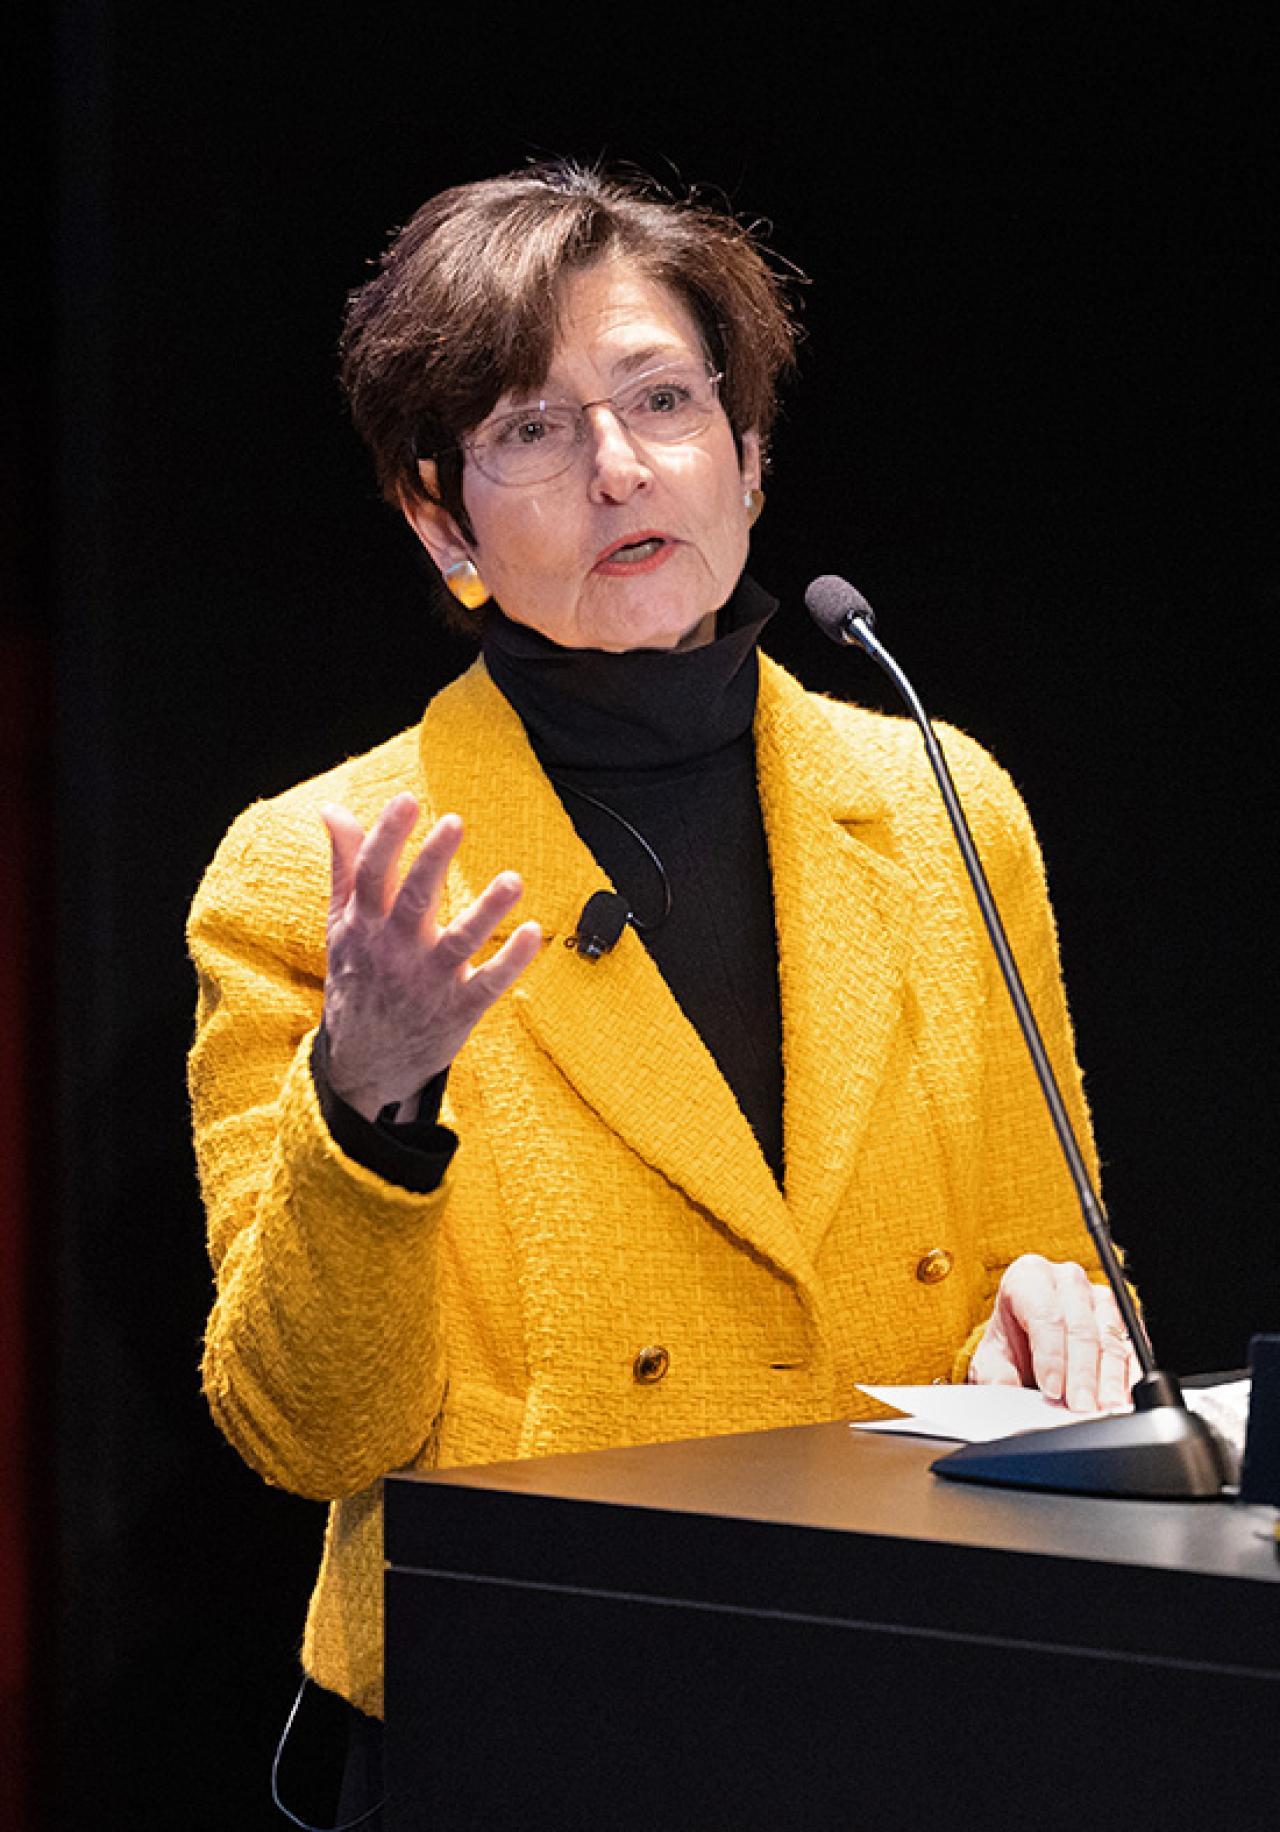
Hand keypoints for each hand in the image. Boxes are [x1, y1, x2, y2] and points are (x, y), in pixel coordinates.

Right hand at [320, 793, 540, 1119]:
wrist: (364, 1063)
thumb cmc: (358, 978)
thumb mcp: (342, 924)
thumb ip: (345, 866)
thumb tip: (332, 809)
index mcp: (365, 924)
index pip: (372, 873)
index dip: (388, 836)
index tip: (406, 801)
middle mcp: (395, 950)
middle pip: (414, 900)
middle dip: (433, 862)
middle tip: (455, 823)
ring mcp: (428, 981)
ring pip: (459, 942)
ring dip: (487, 911)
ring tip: (513, 880)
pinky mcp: (458, 1009)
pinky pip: (488, 984)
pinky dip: (511, 962)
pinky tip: (532, 933)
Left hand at [968, 1253, 1136, 1412]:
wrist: (1026, 1345)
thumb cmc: (1010, 1346)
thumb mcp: (991, 1360)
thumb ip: (996, 1376)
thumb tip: (1003, 1394)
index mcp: (1029, 1277)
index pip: (1045, 1315)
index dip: (1050, 1355)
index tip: (1051, 1388)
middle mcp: (1067, 1281)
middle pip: (1081, 1328)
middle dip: (1081, 1373)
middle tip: (1080, 1406)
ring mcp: (1099, 1298)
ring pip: (1110, 1338)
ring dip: (1109, 1378)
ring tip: (1103, 1408)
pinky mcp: (1124, 1320)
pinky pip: (1132, 1348)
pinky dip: (1129, 1377)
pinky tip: (1123, 1398)